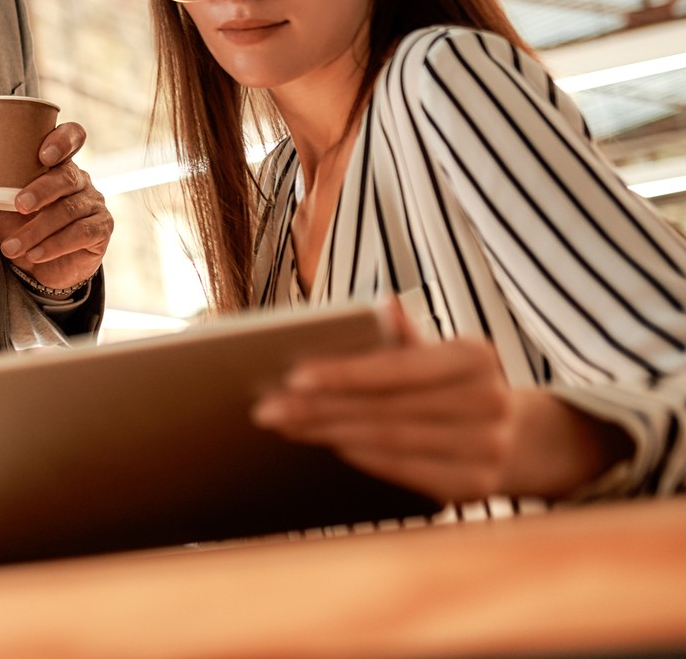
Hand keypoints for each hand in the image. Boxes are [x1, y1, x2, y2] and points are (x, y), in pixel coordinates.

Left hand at [0, 120, 110, 290]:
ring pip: (69, 210)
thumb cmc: (19, 225)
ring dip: (37, 230)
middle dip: (42, 191)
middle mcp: (80, 179)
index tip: (43, 155)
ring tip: (12, 246)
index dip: (63, 140)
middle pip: (67, 177)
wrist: (38, 268)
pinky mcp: (101, 228)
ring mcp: (93, 203)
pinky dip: (54, 245)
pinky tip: (35, 254)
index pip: (72, 137)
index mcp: (58, 163)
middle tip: (19, 205)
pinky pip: (81, 234)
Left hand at [251, 303, 630, 501]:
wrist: (523, 438)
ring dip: (328, 432)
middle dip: (319, 408)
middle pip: (384, 408)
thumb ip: (406, 336)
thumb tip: (383, 302)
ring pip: (388, 441)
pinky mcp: (475, 487)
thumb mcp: (442, 352)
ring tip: (285, 423)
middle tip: (267, 408)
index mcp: (477, 357)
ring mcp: (488, 449)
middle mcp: (490, 403)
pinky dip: (359, 455)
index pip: (398, 367)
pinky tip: (326, 442)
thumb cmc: (459, 383)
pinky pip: (402, 470)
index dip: (344, 373)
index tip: (292, 375)